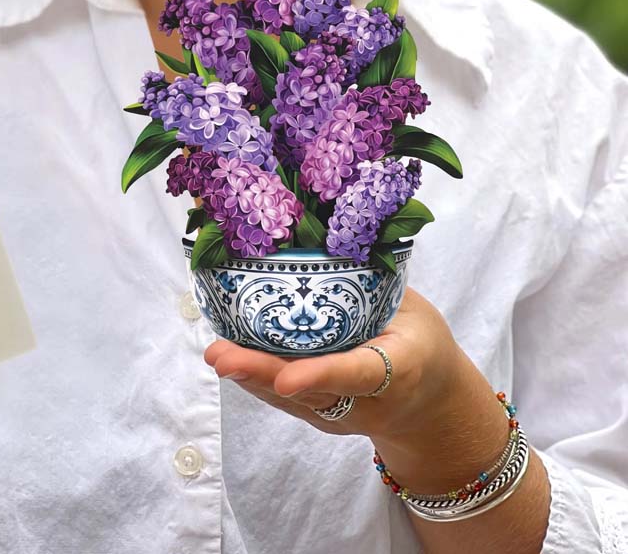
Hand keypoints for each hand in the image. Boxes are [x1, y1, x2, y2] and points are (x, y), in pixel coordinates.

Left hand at [202, 286, 461, 441]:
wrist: (434, 406)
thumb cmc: (422, 341)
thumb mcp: (413, 309)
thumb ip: (374, 283)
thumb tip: (326, 233)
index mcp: (400, 369)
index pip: (357, 373)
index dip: (321, 374)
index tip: (286, 378)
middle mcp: (369, 402)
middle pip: (312, 392)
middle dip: (263, 374)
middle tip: (222, 357)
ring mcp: (345, 415)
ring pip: (293, 400)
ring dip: (251, 377)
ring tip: (216, 354)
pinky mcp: (325, 418)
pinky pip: (288, 401)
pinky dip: (258, 380)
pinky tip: (230, 358)